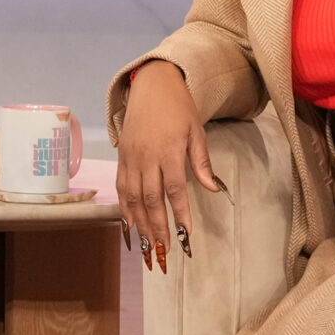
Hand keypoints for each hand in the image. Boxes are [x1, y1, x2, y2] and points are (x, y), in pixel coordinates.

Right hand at [116, 60, 220, 272]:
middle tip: (164, 250)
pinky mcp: (121, 156)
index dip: (179, 213)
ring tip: (148, 243)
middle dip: (157, 226)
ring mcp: (131, 157)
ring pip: (132, 196)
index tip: (185, 234)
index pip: (174, 189)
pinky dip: (124, 207)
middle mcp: (147, 156)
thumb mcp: (197, 131)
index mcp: (169, 150)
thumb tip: (214, 189)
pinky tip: (130, 223)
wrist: (152, 84)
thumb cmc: (179, 107)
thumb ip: (202, 163)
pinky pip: (121, 186)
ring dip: (140, 222)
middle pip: (150, 198)